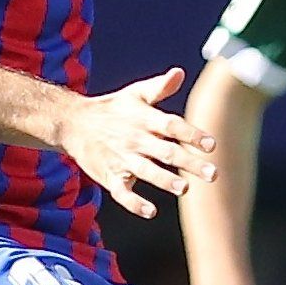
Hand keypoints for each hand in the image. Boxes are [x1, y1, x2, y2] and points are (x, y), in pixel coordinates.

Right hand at [58, 68, 213, 218]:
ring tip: (184, 189)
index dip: (192, 134)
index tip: (212, 145)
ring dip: (165, 180)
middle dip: (189, 162)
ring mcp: (121, 158)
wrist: (72, 123)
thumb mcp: (134, 94)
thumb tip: (179, 72)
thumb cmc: (112, 109)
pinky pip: (122, 192)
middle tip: (213, 174)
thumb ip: (159, 87)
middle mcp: (135, 139)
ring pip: (146, 171)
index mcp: (144, 119)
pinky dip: (134, 203)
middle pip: (165, 151)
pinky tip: (150, 211)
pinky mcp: (109, 176)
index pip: (172, 125)